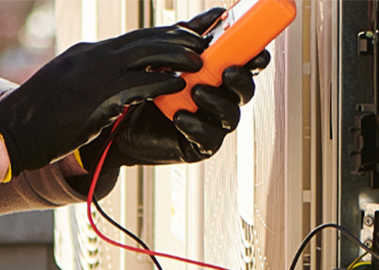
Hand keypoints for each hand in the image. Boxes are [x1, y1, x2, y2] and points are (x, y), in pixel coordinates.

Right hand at [0, 17, 205, 174]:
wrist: (5, 135)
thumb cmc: (30, 123)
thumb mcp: (61, 92)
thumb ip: (86, 84)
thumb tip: (110, 94)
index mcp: (84, 55)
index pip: (133, 39)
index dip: (164, 33)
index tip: (190, 30)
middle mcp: (91, 57)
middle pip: (145, 39)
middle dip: (180, 35)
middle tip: (208, 34)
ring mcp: (93, 74)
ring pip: (146, 54)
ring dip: (178, 54)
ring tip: (202, 57)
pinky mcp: (95, 98)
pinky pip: (138, 84)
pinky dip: (162, 81)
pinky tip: (181, 83)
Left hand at [78, 48, 270, 193]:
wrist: (121, 122)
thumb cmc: (151, 89)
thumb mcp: (171, 58)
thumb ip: (194, 36)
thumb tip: (217, 13)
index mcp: (221, 77)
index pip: (247, 67)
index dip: (256, 59)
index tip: (257, 53)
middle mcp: (222, 100)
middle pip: (245, 91)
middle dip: (240, 80)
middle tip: (227, 71)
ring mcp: (213, 124)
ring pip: (230, 115)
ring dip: (216, 102)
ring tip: (196, 91)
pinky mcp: (200, 145)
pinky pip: (208, 139)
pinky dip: (196, 126)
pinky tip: (181, 117)